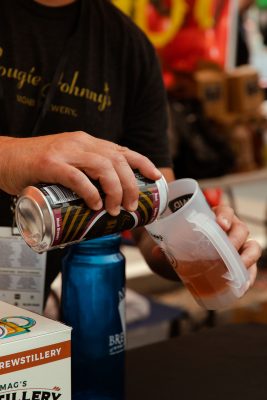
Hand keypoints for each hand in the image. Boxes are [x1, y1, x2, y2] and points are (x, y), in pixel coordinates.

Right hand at [0, 131, 160, 215]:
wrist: (4, 158)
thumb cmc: (36, 166)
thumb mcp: (68, 162)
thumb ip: (85, 173)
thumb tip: (104, 200)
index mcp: (87, 142)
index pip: (122, 150)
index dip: (143, 163)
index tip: (156, 178)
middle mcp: (80, 143)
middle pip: (118, 160)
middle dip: (131, 185)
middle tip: (131, 206)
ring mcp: (65, 152)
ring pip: (103, 167)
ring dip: (115, 190)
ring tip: (116, 209)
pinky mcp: (49, 164)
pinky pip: (77, 177)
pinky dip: (90, 192)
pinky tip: (95, 205)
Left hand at [140, 204, 261, 285]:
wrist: (178, 260)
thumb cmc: (177, 245)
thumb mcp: (171, 244)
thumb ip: (166, 247)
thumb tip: (157, 252)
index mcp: (213, 218)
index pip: (225, 211)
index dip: (226, 216)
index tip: (221, 224)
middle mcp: (228, 229)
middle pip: (240, 228)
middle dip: (236, 239)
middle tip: (227, 249)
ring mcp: (235, 246)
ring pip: (251, 246)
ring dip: (248, 257)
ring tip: (238, 267)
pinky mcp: (237, 262)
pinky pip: (249, 267)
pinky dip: (248, 275)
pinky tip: (243, 285)